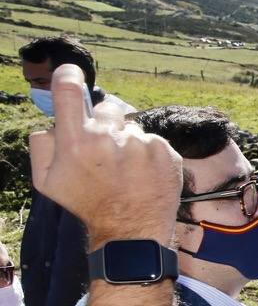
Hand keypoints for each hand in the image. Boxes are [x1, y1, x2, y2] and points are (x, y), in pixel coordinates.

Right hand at [28, 64, 181, 247]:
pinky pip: (153, 142)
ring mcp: (141, 145)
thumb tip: (52, 121)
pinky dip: (148, 155)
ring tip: (126, 172)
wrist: (130, 232)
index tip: (72, 73)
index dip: (68, 76)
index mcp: (76, 143)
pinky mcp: (166, 152)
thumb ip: (42, 144)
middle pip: (106, 109)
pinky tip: (142, 175)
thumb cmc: (85, 205)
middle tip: (104, 151)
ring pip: (131, 129)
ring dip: (128, 143)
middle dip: (104, 123)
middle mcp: (110, 139)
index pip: (68, 91)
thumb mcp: (46, 181)